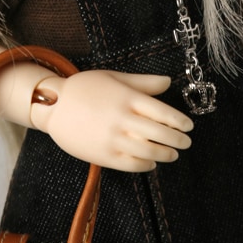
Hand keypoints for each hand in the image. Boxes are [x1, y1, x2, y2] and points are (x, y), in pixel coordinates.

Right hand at [26, 65, 193, 174]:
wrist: (54, 106)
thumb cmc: (84, 88)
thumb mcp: (113, 77)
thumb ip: (142, 82)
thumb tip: (168, 82)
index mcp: (126, 97)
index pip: (161, 111)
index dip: (179, 121)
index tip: (189, 126)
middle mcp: (122, 119)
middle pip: (159, 133)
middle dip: (177, 139)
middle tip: (186, 142)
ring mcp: (113, 139)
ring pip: (148, 151)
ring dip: (165, 154)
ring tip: (173, 154)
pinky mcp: (104, 156)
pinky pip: (131, 164)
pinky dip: (145, 165)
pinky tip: (151, 162)